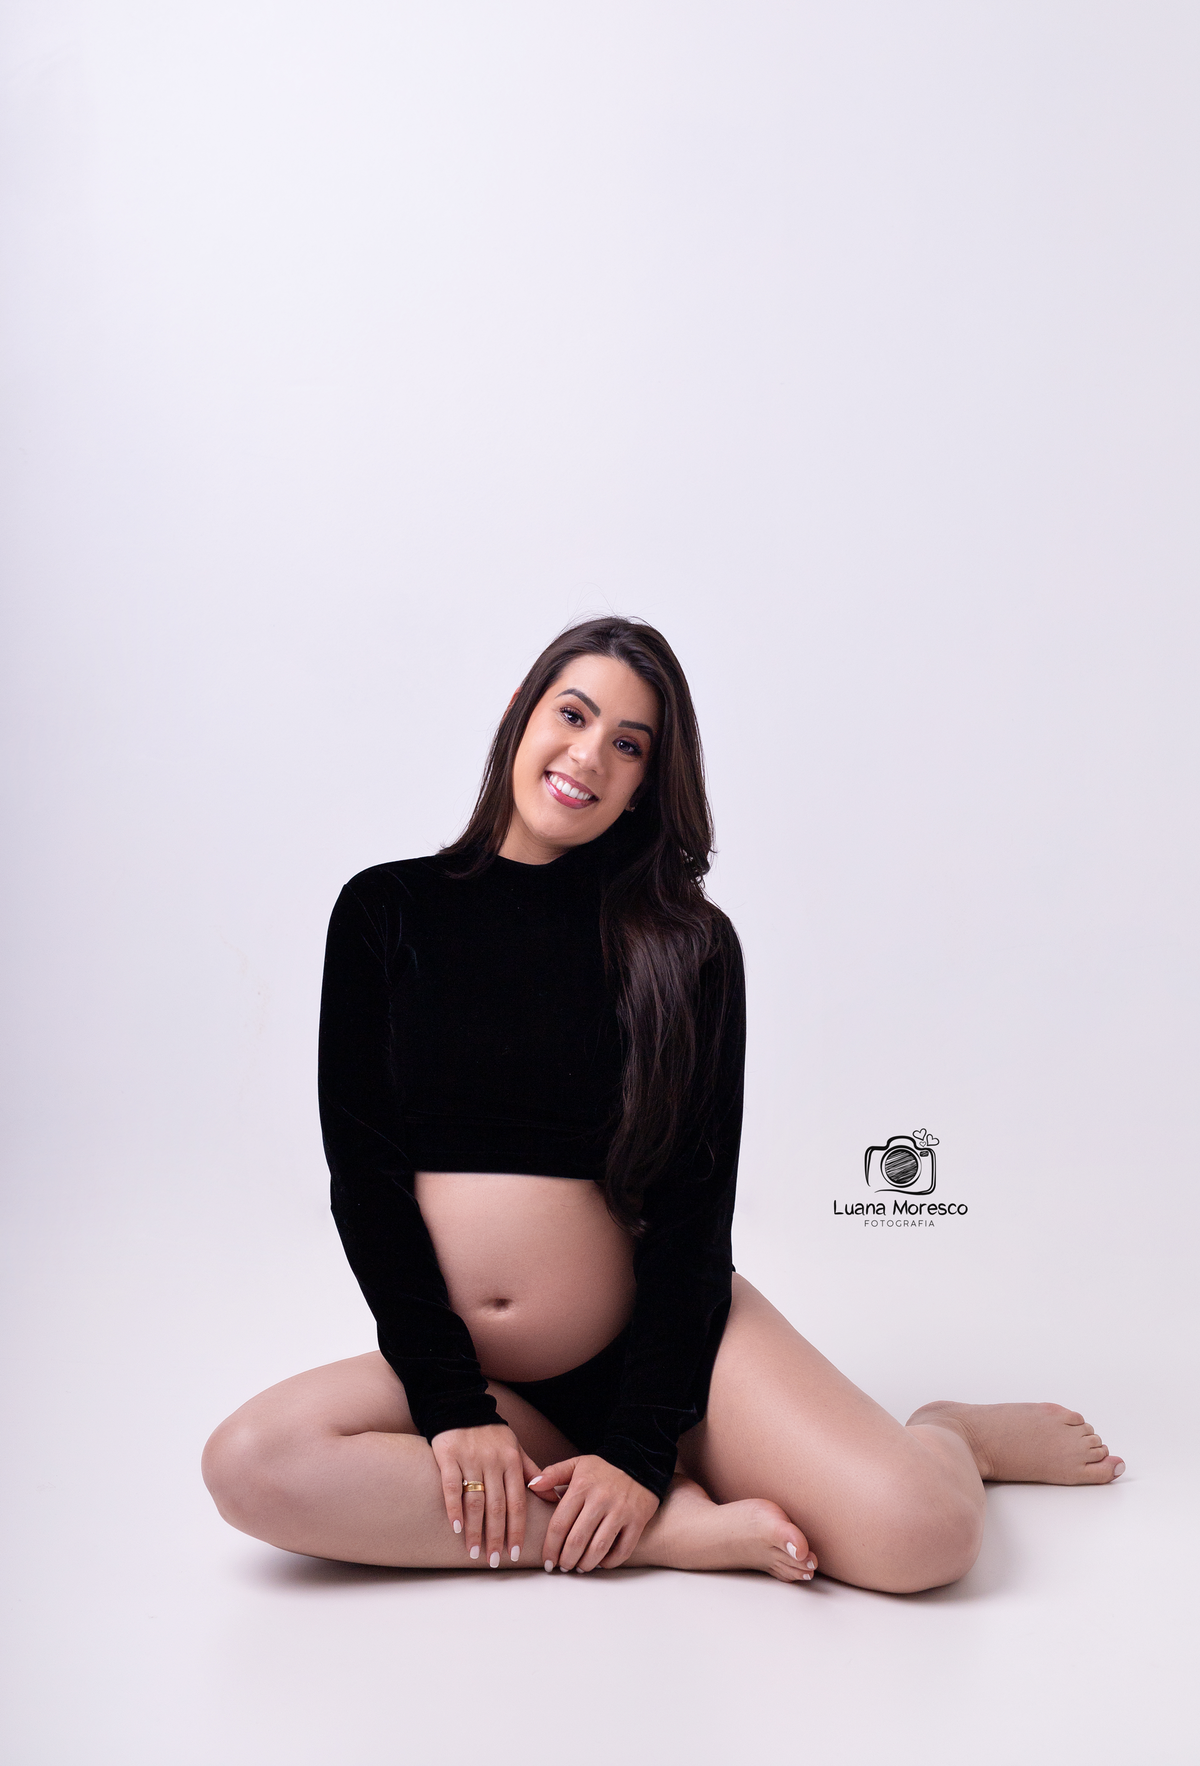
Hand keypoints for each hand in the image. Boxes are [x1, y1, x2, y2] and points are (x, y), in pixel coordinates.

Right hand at [431, 1424, 542, 1566]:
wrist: (462, 1407)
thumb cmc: (492, 1435)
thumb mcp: (516, 1450)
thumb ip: (533, 1474)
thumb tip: (555, 1498)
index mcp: (512, 1462)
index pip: (518, 1502)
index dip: (517, 1529)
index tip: (515, 1554)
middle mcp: (494, 1462)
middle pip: (497, 1506)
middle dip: (497, 1536)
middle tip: (494, 1561)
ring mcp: (471, 1459)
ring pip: (475, 1500)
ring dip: (475, 1529)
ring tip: (474, 1552)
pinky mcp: (449, 1456)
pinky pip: (452, 1486)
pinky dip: (453, 1508)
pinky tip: (455, 1527)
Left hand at [531, 1454, 659, 1571]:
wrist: (640, 1462)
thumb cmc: (603, 1469)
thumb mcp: (576, 1465)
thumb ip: (552, 1474)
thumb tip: (531, 1485)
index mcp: (582, 1487)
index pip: (560, 1524)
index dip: (550, 1547)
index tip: (548, 1561)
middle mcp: (600, 1500)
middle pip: (577, 1540)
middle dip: (566, 1560)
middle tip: (563, 1567)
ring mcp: (620, 1511)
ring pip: (598, 1548)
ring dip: (585, 1564)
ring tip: (579, 1567)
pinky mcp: (637, 1520)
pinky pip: (622, 1550)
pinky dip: (609, 1562)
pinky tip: (600, 1562)